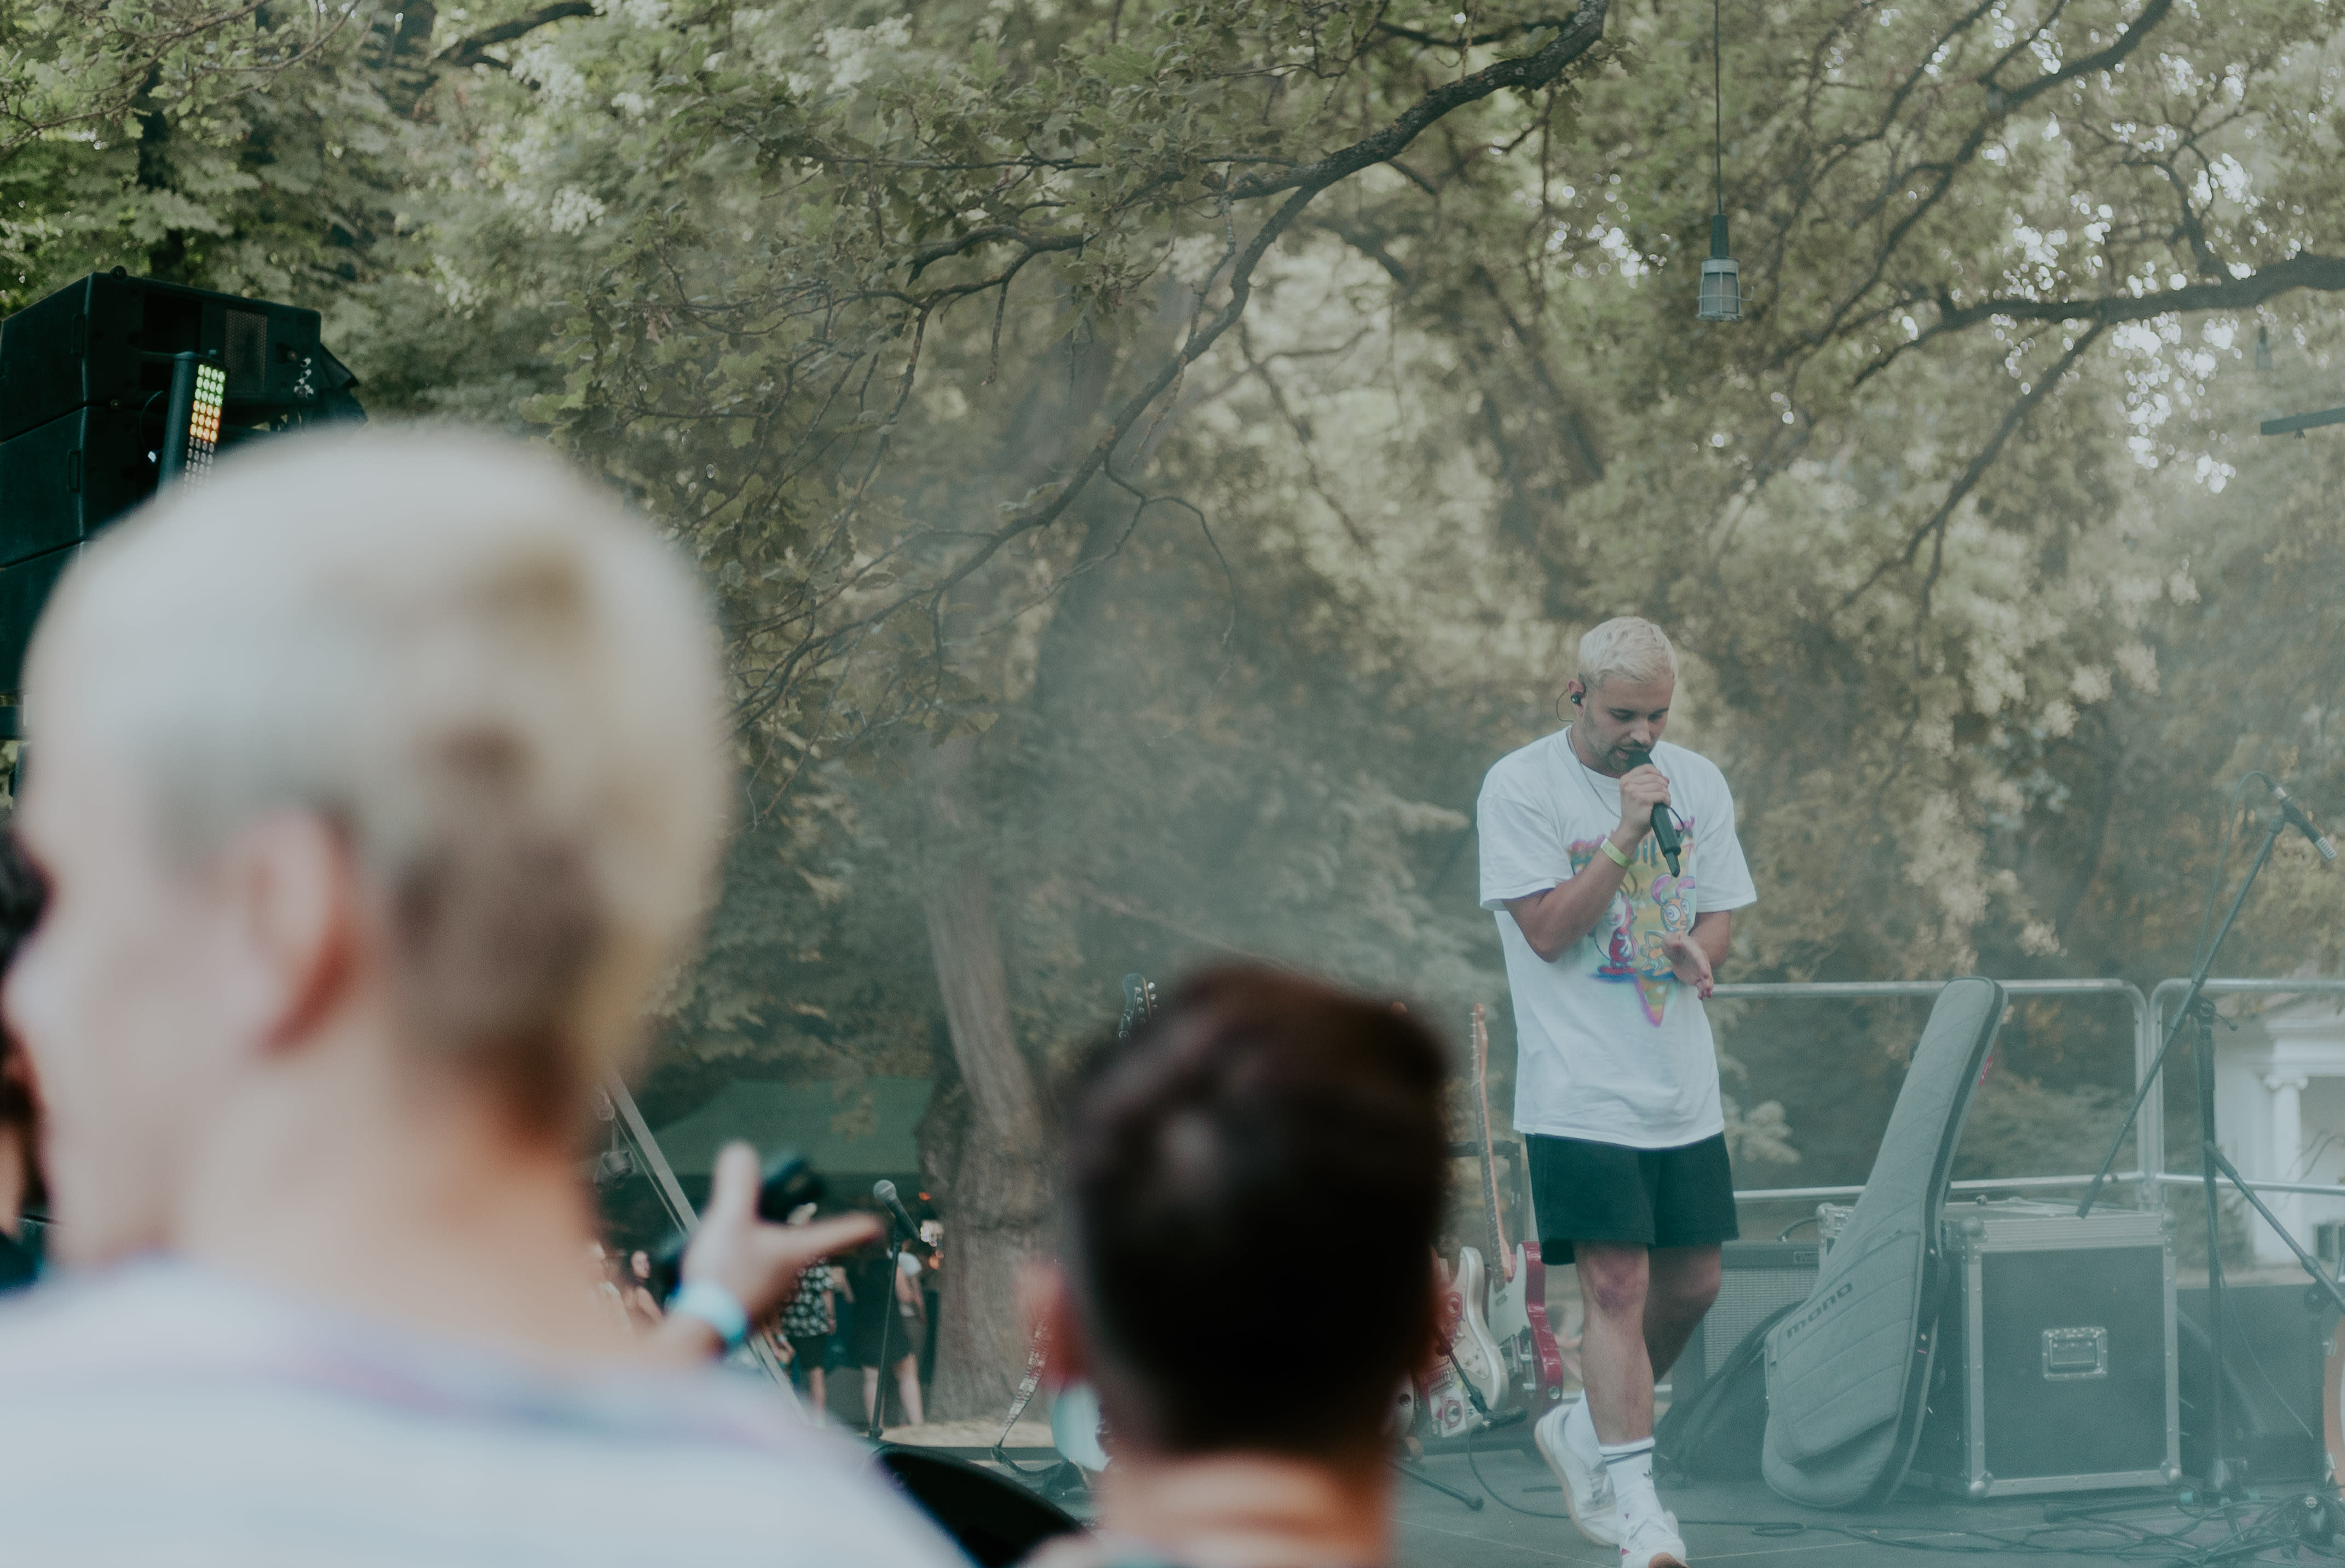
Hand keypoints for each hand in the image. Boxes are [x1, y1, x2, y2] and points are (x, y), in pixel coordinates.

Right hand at [652, 1141, 881, 1362]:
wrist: (701, 1327)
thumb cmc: (723, 1278)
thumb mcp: (729, 1219)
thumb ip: (738, 1183)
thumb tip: (742, 1152)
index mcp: (799, 1250)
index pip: (844, 1232)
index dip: (863, 1224)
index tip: (878, 1223)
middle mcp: (795, 1275)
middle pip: (801, 1240)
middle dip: (784, 1224)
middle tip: (762, 1211)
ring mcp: (775, 1293)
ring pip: (774, 1259)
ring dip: (757, 1246)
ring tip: (727, 1241)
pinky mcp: (754, 1305)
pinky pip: (754, 1277)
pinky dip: (741, 1266)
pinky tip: (720, 1265)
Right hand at [1616, 764, 1670, 846]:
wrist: (1629, 828)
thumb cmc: (1634, 811)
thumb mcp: (1635, 793)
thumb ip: (1648, 783)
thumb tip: (1666, 778)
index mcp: (1625, 780)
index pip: (1645, 768)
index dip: (1657, 772)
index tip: (1661, 780)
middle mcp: (1628, 784)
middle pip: (1655, 777)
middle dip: (1664, 785)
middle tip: (1664, 794)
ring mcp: (1634, 791)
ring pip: (1660, 786)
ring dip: (1666, 794)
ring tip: (1664, 801)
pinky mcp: (1643, 799)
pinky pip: (1662, 795)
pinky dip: (1667, 800)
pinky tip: (1665, 804)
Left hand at [1660, 930, 1712, 998]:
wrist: (1676, 953)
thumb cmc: (1672, 944)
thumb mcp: (1669, 939)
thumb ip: (1672, 940)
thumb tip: (1677, 943)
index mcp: (1694, 949)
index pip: (1700, 958)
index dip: (1703, 966)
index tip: (1706, 974)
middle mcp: (1701, 960)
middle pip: (1705, 970)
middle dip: (1708, 979)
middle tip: (1708, 987)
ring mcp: (1700, 970)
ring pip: (1706, 979)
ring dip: (1707, 987)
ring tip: (1708, 995)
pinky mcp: (1697, 978)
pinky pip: (1701, 986)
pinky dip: (1702, 991)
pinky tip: (1701, 997)